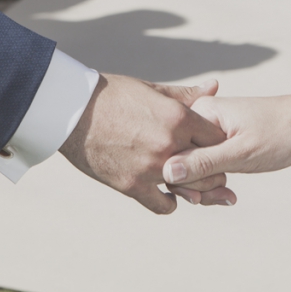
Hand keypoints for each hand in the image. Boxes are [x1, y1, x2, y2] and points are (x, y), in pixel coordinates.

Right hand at [59, 75, 235, 213]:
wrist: (71, 110)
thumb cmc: (113, 95)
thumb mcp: (152, 90)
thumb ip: (187, 95)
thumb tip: (215, 86)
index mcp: (178, 118)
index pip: (218, 137)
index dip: (218, 143)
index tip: (213, 145)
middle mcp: (169, 145)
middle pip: (210, 166)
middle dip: (213, 168)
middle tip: (209, 168)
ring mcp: (150, 168)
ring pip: (191, 188)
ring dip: (193, 186)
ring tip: (190, 181)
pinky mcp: (131, 185)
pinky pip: (163, 205)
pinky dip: (169, 201)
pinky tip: (167, 193)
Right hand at [161, 95, 290, 197]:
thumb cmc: (280, 133)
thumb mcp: (241, 153)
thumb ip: (203, 163)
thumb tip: (166, 173)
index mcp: (198, 112)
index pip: (171, 152)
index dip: (185, 179)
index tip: (206, 195)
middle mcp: (198, 119)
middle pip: (178, 161)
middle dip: (197, 186)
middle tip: (224, 195)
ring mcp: (208, 132)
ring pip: (191, 168)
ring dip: (207, 188)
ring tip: (229, 197)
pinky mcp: (219, 142)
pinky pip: (205, 166)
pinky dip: (215, 183)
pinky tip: (229, 195)